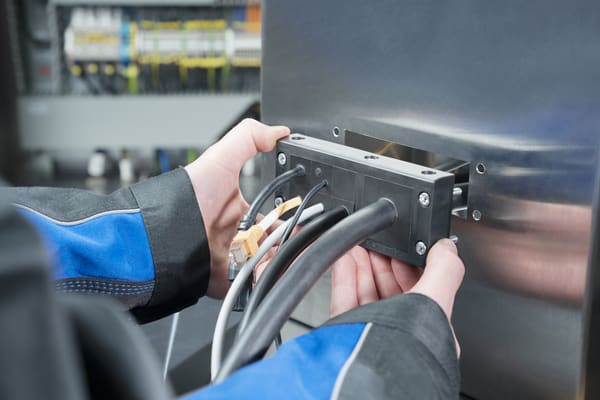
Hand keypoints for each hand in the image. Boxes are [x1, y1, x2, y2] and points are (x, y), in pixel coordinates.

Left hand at [184, 119, 289, 297]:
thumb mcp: (221, 158)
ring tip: (274, 258)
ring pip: (269, 265)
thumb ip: (249, 138)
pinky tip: (263, 271)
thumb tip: (280, 131)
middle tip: (293, 245)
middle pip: (276, 245)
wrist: (166, 234)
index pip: (275, 219)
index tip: (303, 223)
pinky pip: (254, 283)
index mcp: (241, 212)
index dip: (291, 222)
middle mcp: (239, 236)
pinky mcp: (229, 280)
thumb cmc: (187, 197)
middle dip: (288, 246)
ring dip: (277, 263)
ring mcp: (234, 259)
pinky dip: (263, 279)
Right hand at [330, 239, 464, 353]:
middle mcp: (400, 333)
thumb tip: (447, 248)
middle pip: (390, 289)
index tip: (403, 247)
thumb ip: (445, 271)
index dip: (410, 266)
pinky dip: (344, 274)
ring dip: (363, 264)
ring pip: (366, 291)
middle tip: (377, 242)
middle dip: (383, 262)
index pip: (421, 290)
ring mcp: (372, 332)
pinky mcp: (347, 332)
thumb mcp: (436, 300)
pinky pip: (345, 297)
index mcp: (428, 329)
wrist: (372, 367)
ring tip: (358, 244)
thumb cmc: (409, 347)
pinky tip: (345, 257)